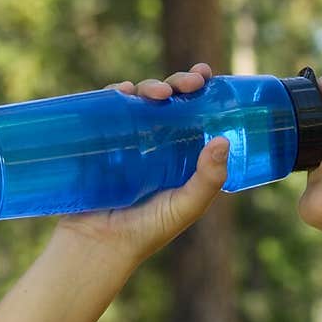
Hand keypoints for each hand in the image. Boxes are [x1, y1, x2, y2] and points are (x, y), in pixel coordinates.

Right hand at [51, 62, 228, 263]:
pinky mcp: (98, 143)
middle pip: (167, 102)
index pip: (192, 115)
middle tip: (190, 82)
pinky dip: (113, 95)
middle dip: (178, 83)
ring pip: (138, 101)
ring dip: (150, 86)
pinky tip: (122, 91)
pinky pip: (104, 111)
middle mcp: (153, 145)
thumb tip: (223, 141)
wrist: (98, 245)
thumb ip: (207, 180)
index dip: (199, 92)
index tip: (206, 76)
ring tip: (159, 94)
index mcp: (178, 156)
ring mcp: (124, 141)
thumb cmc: (146, 231)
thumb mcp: (185, 207)